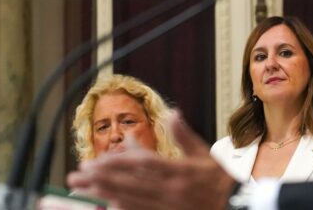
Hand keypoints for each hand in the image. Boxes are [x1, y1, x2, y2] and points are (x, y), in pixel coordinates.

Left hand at [67, 112, 237, 209]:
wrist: (235, 207)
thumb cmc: (219, 181)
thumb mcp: (205, 154)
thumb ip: (185, 135)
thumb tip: (173, 112)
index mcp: (180, 172)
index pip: (142, 164)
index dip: (117, 162)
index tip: (97, 160)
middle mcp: (170, 191)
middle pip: (129, 184)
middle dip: (101, 179)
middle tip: (78, 175)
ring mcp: (167, 207)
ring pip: (130, 201)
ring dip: (105, 194)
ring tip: (85, 189)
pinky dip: (122, 209)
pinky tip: (107, 204)